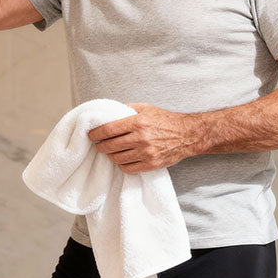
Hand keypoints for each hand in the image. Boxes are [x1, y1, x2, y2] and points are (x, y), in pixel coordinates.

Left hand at [87, 103, 201, 173]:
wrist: (187, 135)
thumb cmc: (166, 120)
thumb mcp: (146, 108)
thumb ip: (127, 109)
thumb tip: (109, 113)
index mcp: (138, 122)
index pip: (108, 130)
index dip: (95, 134)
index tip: (90, 135)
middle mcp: (141, 138)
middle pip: (110, 146)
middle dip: (100, 146)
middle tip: (98, 144)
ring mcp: (146, 153)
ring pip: (117, 158)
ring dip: (110, 155)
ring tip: (110, 151)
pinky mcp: (151, 164)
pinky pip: (128, 168)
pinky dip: (121, 165)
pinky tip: (122, 159)